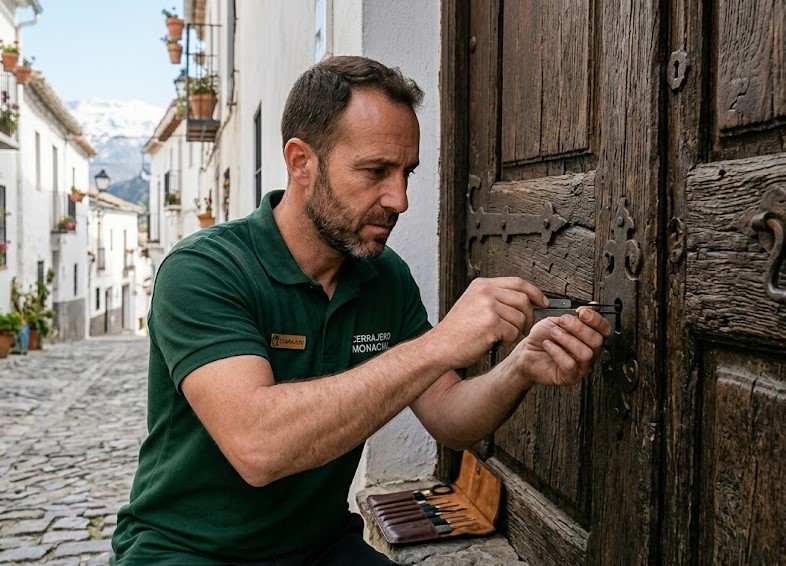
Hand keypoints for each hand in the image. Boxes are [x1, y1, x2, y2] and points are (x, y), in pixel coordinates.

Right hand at [430, 277, 548, 368]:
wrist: (439, 346)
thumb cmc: (456, 331)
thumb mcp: (472, 304)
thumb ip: (494, 298)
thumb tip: (523, 300)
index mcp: (482, 285)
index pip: (518, 282)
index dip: (534, 292)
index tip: (543, 303)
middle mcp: (485, 292)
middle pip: (523, 300)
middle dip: (528, 317)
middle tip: (523, 329)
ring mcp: (488, 306)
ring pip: (520, 318)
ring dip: (516, 331)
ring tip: (501, 337)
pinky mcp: (491, 323)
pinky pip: (513, 332)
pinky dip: (508, 341)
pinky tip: (495, 342)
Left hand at [505, 306, 611, 386]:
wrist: (526, 351)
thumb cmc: (543, 337)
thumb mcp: (558, 320)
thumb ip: (575, 315)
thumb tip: (591, 307)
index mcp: (589, 338)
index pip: (605, 329)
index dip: (596, 319)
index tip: (582, 312)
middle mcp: (589, 353)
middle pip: (597, 341)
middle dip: (579, 328)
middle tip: (563, 322)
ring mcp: (581, 367)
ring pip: (586, 353)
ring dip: (568, 340)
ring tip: (554, 333)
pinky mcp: (569, 377)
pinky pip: (570, 365)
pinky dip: (557, 352)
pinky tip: (548, 345)